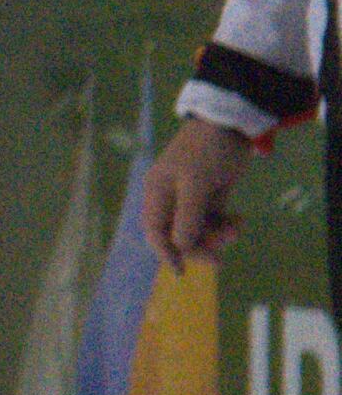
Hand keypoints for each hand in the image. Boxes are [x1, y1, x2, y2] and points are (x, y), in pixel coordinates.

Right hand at [143, 115, 259, 270]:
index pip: (155, 231)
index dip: (166, 252)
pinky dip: (225, 225)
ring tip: (236, 227)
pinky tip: (238, 220)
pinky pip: (214, 220)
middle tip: (222, 252)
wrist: (230, 123)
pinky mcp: (211, 195)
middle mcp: (170, 198)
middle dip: (200, 244)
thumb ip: (188, 216)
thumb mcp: (196, 183)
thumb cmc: (207, 150)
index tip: (181, 271)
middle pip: (179, 234)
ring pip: (199, 229)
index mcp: (158, 193)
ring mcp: (191, 197)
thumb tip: (181, 247)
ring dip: (217, 235)